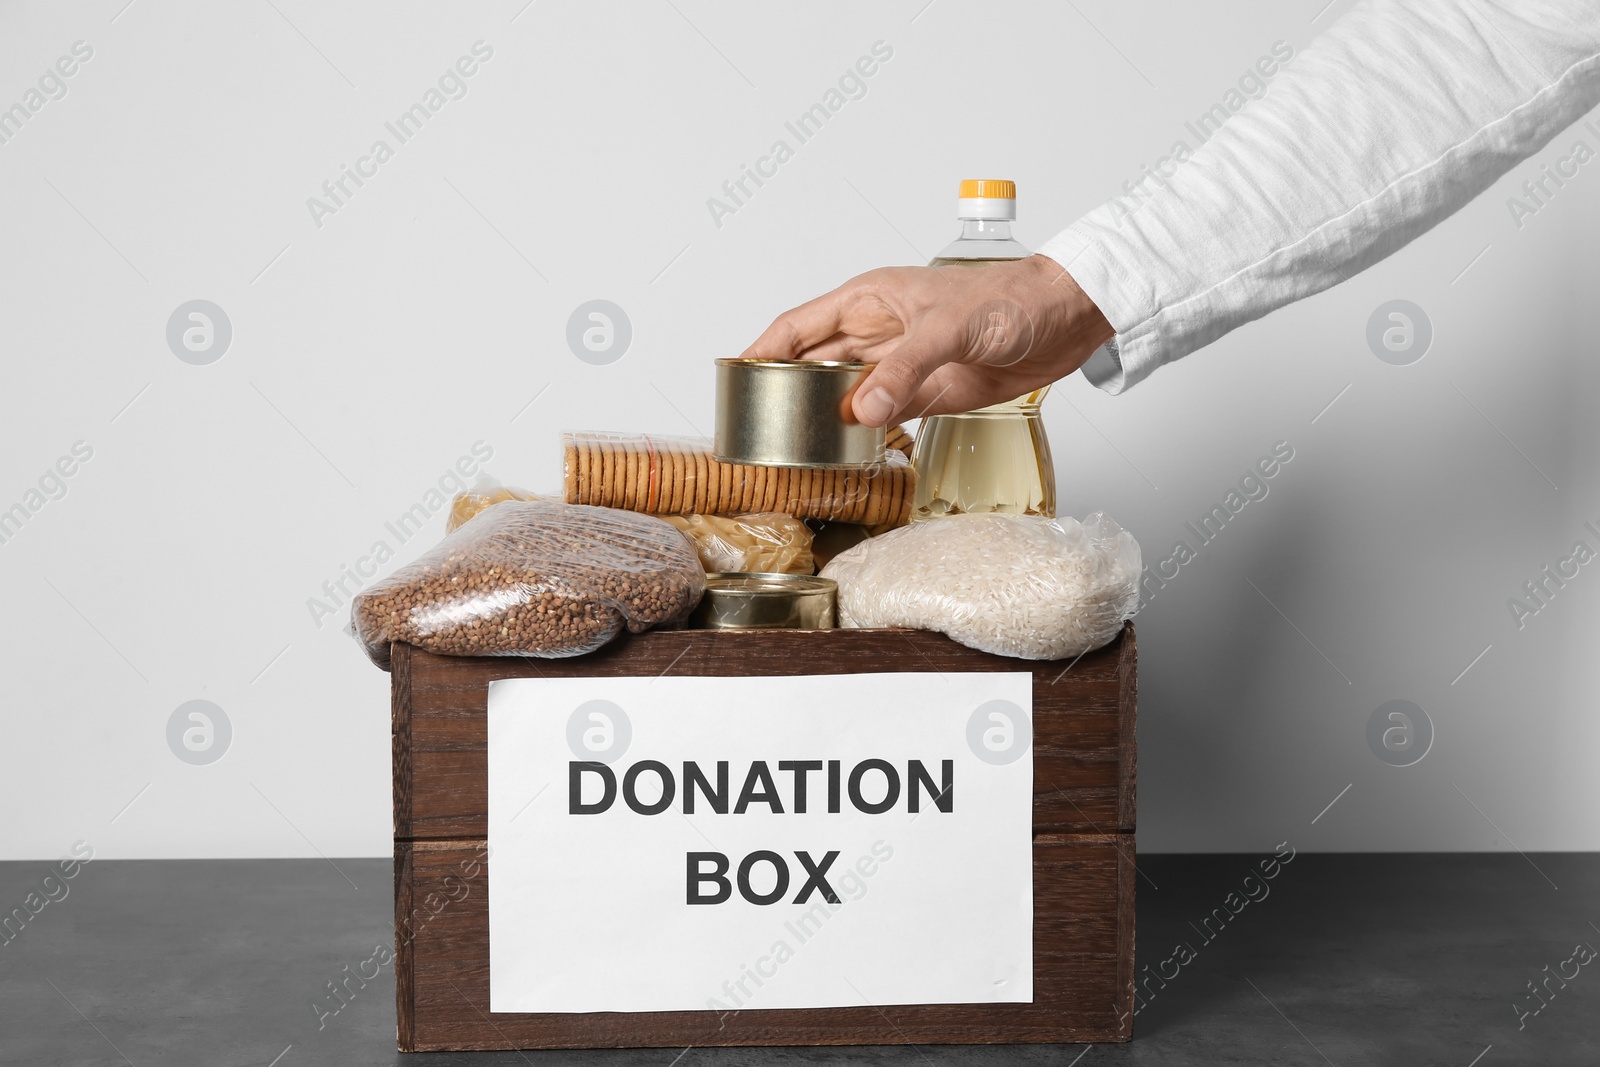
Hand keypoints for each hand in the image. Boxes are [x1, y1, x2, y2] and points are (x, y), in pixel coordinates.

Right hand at [739, 254, 1114, 425]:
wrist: (1065, 318)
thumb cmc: (1013, 298)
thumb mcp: (951, 328)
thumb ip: (905, 369)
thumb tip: (862, 410)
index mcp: (870, 299)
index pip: (798, 325)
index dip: (762, 349)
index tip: (733, 377)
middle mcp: (878, 331)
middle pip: (813, 363)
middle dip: (783, 390)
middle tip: (755, 426)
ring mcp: (901, 364)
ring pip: (844, 393)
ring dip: (822, 418)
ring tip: (792, 448)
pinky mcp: (926, 392)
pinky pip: (880, 416)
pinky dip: (862, 434)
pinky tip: (844, 453)